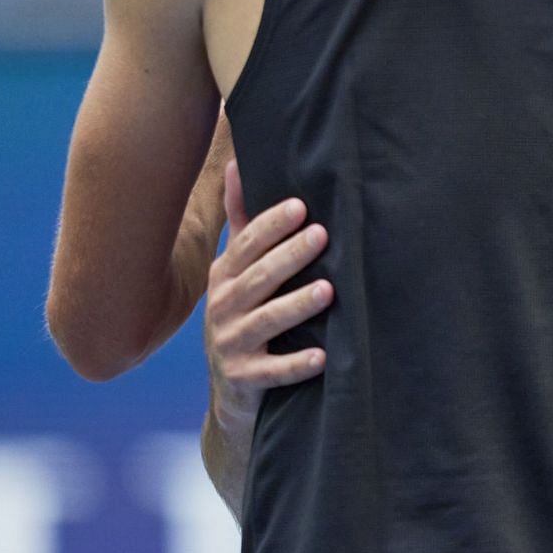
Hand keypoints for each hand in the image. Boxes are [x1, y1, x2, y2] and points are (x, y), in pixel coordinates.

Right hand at [204, 161, 332, 431]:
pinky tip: (323, 357)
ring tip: (329, 290)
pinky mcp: (244, 380)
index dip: (271, 225)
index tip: (300, 206)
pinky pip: (272, 372)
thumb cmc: (242, 314)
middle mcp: (223, 306)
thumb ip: (242, 220)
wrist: (231, 390)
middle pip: (258, 278)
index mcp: (224, 275)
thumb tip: (235, 161)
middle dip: (289, 256)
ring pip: (267, 321)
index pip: (247, 244)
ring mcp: (231, 344)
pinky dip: (296, 365)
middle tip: (322, 235)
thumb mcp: (236, 268)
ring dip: (297, 305)